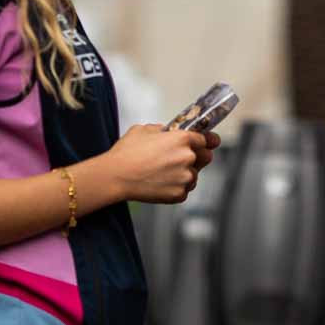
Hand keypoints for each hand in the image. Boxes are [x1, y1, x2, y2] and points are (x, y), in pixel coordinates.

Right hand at [101, 124, 217, 203]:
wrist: (116, 176)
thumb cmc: (127, 152)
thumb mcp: (143, 130)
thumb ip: (161, 130)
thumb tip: (166, 132)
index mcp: (182, 138)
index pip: (205, 139)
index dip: (205, 141)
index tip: (209, 143)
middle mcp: (188, 157)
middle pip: (207, 157)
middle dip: (199, 157)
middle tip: (182, 159)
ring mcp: (185, 177)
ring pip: (194, 175)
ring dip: (185, 174)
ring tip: (163, 174)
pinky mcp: (179, 194)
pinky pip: (184, 190)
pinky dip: (176, 188)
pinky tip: (160, 183)